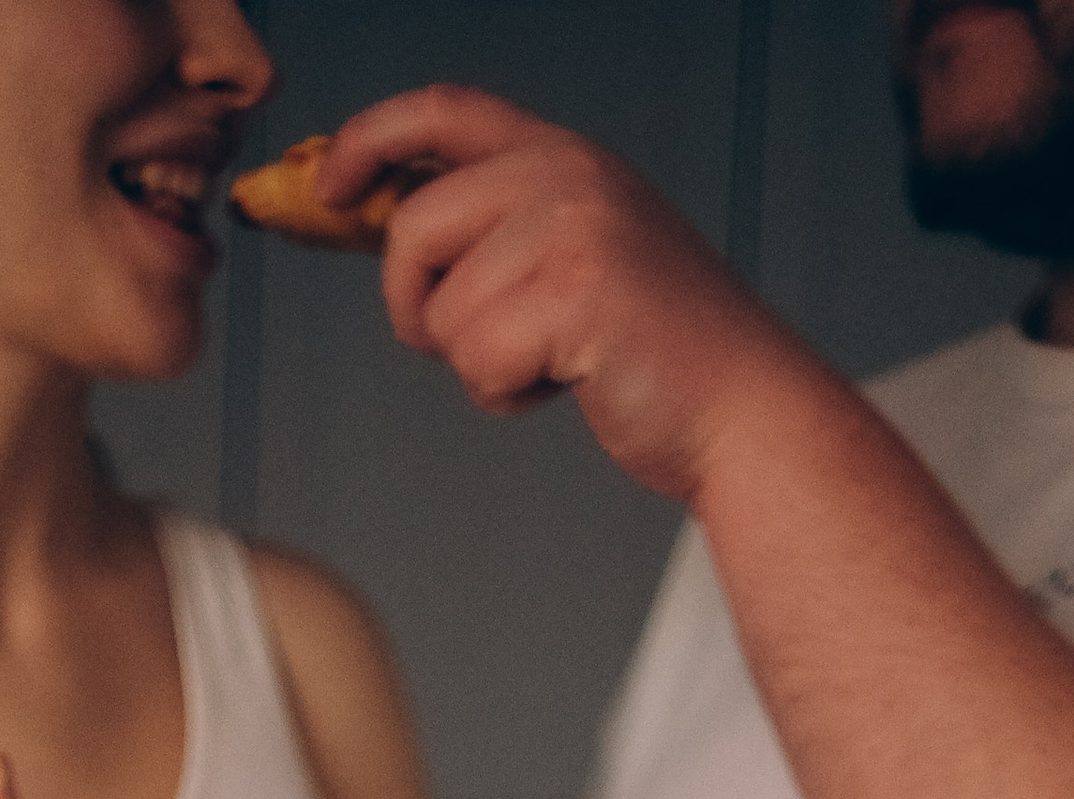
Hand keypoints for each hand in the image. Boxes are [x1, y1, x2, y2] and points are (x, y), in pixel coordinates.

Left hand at [322, 87, 793, 502]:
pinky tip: (565, 387)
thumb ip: (500, 228)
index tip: (329, 186)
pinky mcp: (579, 294)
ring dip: (478, 365)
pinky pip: (477, 361)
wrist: (744, 411)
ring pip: (443, 312)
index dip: (370, 140)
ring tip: (552, 366)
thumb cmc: (655, 352)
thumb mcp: (576, 255)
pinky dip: (506, 396)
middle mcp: (567, 174)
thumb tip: (392, 226)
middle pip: (413, 230)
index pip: (442, 112)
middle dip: (414, 307)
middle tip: (466, 347)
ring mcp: (576, 229)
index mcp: (564, 156)